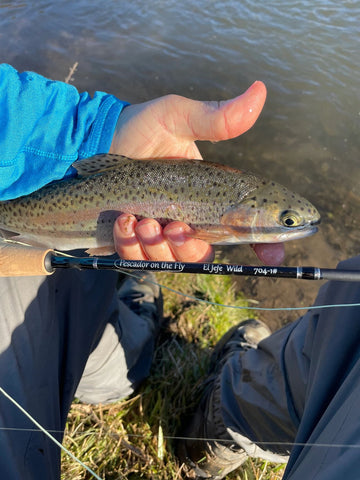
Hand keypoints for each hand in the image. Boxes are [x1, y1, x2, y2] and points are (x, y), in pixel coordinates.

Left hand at [110, 82, 284, 264]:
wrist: (96, 141)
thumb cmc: (141, 128)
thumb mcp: (179, 118)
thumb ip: (217, 117)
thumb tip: (260, 90)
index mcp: (211, 196)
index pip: (246, 227)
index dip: (266, 245)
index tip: (275, 254)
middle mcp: (190, 218)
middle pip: (206, 254)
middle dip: (190, 247)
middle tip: (175, 225)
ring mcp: (161, 232)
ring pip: (174, 261)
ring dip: (160, 246)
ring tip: (143, 221)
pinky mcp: (133, 239)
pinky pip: (140, 259)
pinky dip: (133, 246)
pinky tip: (124, 222)